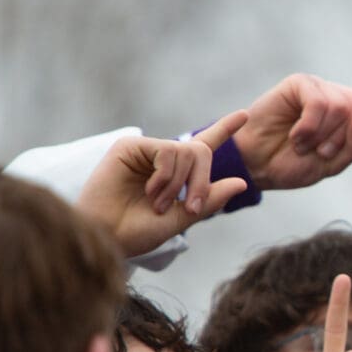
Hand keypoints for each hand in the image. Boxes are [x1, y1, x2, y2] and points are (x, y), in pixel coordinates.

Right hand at [76, 111, 248, 255]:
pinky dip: (165, 175)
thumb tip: (242, 182)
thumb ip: (210, 200)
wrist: (106, 237)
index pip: (204, 146)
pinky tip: (150, 191)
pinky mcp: (130, 146)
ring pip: (186, 152)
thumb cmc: (138, 232)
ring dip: (178, 184)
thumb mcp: (182, 218)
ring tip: (158, 204)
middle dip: (202, 181)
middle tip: (190, 207)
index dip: (224, 129)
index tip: (245, 114)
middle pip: (201, 152)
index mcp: (176, 174)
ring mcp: (145, 150)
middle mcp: (162, 158)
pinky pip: (167, 151)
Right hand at [233, 63, 351, 190]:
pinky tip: (294, 135)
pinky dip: (308, 129)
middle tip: (315, 152)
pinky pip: (320, 106)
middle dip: (339, 142)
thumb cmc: (294, 165)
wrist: (257, 165)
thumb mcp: (333, 166)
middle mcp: (343, 98)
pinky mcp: (302, 83)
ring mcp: (322, 88)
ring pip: (341, 111)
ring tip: (301, 143)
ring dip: (320, 138)